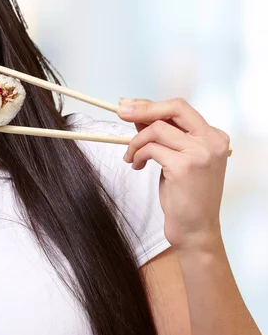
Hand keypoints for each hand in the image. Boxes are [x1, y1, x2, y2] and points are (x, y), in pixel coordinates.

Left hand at [117, 97, 230, 251]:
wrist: (196, 229)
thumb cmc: (185, 195)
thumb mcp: (176, 158)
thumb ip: (163, 135)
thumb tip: (136, 113)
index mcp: (214, 137)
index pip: (180, 108)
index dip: (152, 104)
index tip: (129, 105)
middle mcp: (212, 141)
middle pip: (173, 108)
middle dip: (143, 108)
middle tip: (120, 112)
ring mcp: (200, 153)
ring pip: (157, 129)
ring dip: (136, 142)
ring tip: (131, 157)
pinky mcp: (184, 166)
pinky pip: (151, 148)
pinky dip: (137, 155)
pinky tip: (136, 166)